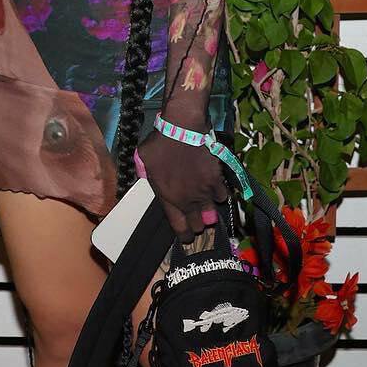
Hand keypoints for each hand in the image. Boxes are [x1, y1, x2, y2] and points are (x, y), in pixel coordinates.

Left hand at [136, 126, 228, 240]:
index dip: (183, 234)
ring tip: (208, 210)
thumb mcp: (143, 160)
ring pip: (211, 213)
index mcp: (168, 198)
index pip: (178, 225)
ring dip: (209, 213)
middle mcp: (187, 199)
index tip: (186, 237)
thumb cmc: (160, 143)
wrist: (182, 129)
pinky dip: (219, 194)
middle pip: (197, 223)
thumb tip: (146, 177)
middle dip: (196, 225)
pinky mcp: (216, 180)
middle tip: (197, 222)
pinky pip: (222, 196)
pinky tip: (216, 191)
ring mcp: (203, 191)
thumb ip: (146, 174)